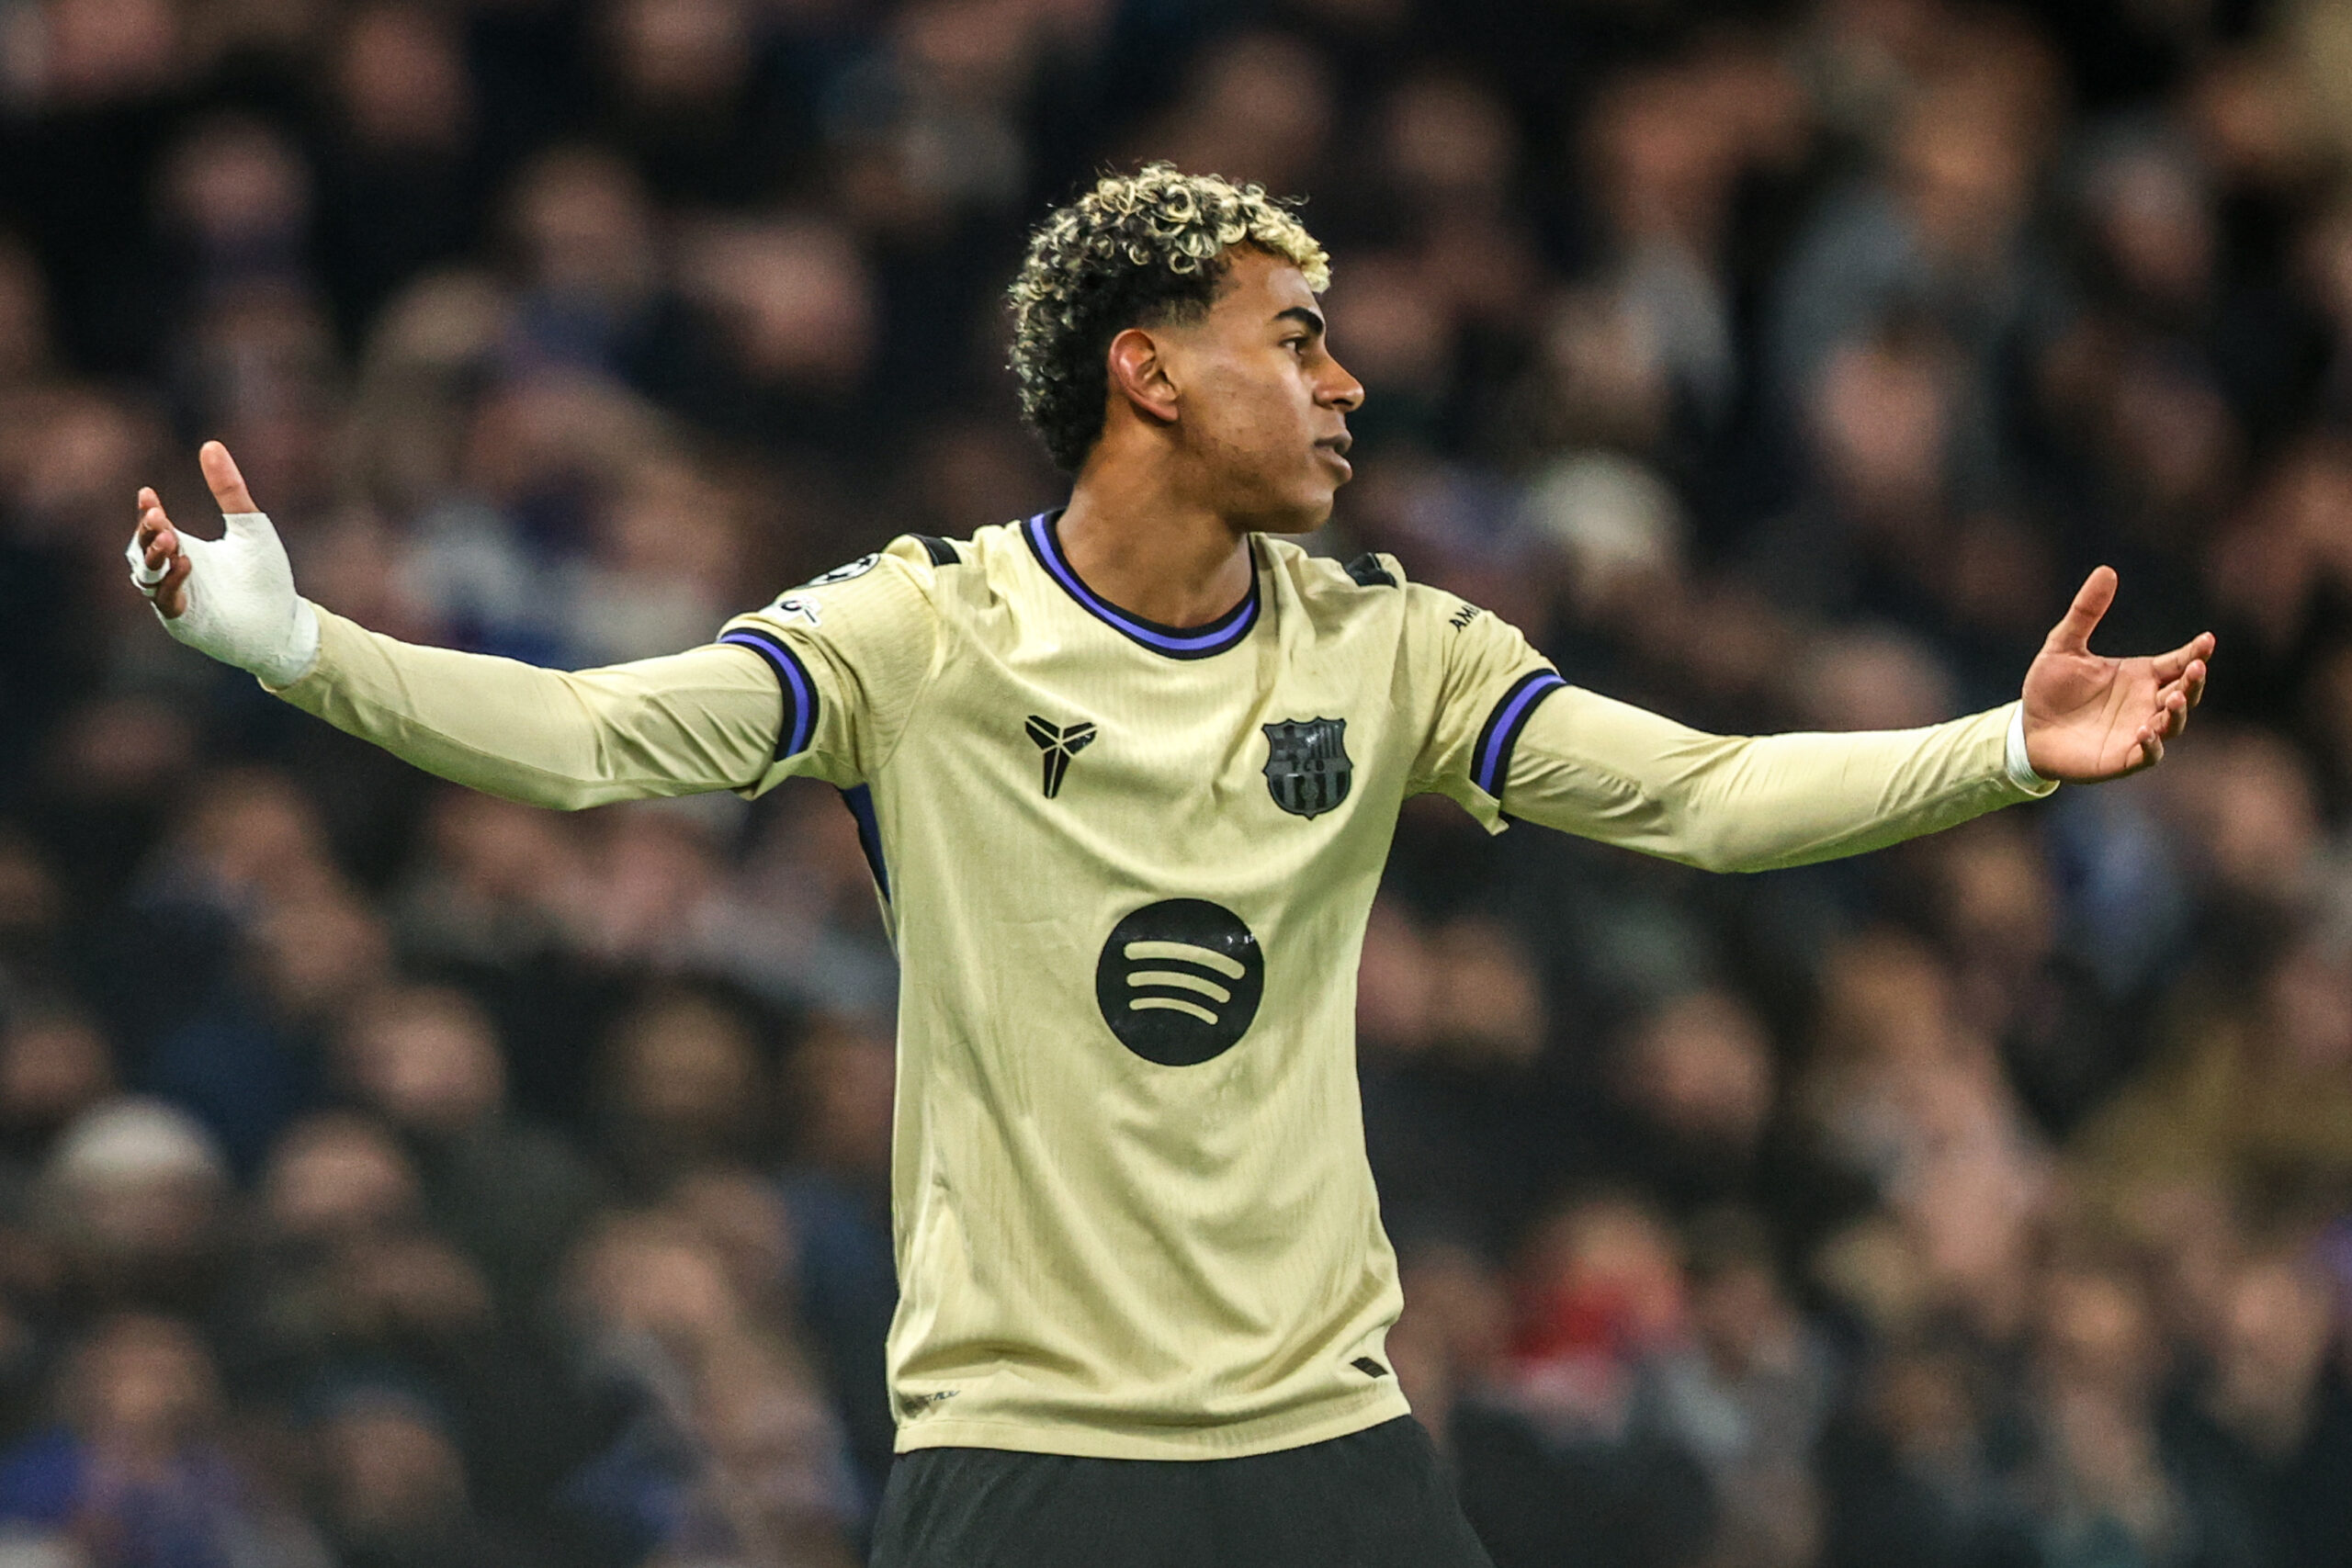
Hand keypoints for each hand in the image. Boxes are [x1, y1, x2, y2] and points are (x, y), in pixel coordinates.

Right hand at [126, 441, 319, 685]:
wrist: (285, 620)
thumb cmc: (265, 575)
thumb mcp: (249, 527)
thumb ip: (229, 489)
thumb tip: (210, 444)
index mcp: (183, 549)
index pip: (153, 526)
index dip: (147, 511)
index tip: (148, 493)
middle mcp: (173, 573)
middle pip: (142, 549)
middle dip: (147, 531)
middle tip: (157, 515)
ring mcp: (175, 598)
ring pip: (147, 576)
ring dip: (155, 555)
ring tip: (170, 537)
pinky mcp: (184, 622)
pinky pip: (167, 601)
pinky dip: (173, 582)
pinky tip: (186, 564)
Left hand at [2020, 566, 2211, 783]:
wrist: (2026, 729)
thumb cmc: (2050, 688)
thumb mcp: (2063, 645)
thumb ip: (2086, 612)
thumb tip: (2106, 570)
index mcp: (2141, 675)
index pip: (2178, 662)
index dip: (2196, 652)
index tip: (2207, 640)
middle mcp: (2146, 702)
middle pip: (2185, 692)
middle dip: (2194, 681)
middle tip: (2196, 667)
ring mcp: (2138, 731)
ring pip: (2173, 724)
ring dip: (2178, 713)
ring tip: (2174, 700)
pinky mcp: (2122, 757)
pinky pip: (2148, 754)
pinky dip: (2151, 745)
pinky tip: (2145, 731)